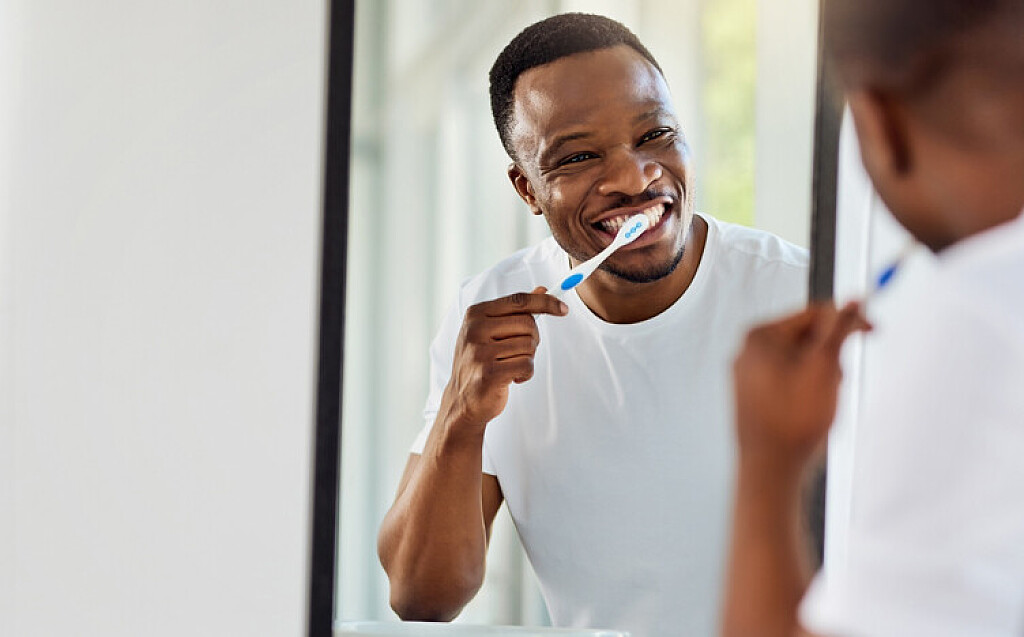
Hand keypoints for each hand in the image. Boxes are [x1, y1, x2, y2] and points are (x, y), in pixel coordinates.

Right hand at [440, 287, 567, 431]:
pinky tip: (511, 378)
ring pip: (529, 346)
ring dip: (527, 359)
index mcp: (476, 314)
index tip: (564, 309)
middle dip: (533, 339)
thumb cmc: (481, 362)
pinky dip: (526, 374)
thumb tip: (542, 289)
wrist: (462, 399)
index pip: (519, 300)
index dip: (545, 302)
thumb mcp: (492, 331)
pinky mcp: (489, 373)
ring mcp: (480, 351)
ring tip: (509, 366)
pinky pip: (527, 365)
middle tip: (519, 352)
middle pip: (528, 324)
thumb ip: (515, 310)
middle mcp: (475, 329)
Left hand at [733, 302, 870, 467]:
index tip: (873, 329)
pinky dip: (809, 391)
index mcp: (758, 336)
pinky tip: (811, 414)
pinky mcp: (754, 397)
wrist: (770, 471)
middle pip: (806, 338)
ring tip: (821, 403)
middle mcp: (747, 352)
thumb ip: (840, 330)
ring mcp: (748, 375)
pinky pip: (790, 382)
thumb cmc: (792, 422)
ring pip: (801, 362)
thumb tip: (852, 303)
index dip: (846, 320)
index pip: (812, 313)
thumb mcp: (825, 367)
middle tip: (836, 381)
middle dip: (830, 357)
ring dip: (823, 376)